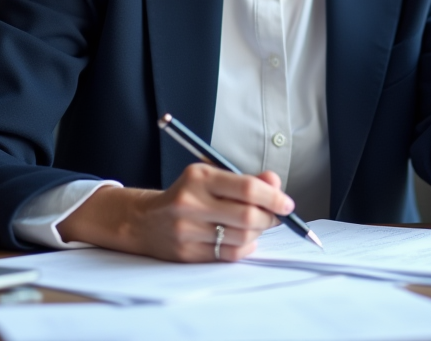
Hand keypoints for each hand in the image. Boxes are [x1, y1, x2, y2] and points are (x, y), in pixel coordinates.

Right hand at [57, 164, 291, 261]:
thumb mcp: (211, 176)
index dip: (274, 198)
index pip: (247, 189)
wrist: (144, 220)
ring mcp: (187, 231)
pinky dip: (245, 247)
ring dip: (258, 233)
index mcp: (199, 177)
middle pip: (248, 217)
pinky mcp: (187, 253)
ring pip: (242, 238)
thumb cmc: (187, 195)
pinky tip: (243, 240)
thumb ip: (246, 180)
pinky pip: (230, 255)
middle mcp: (191, 203)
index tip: (287, 204)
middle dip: (270, 218)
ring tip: (256, 226)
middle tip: (275, 216)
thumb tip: (276, 184)